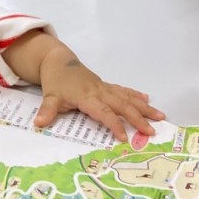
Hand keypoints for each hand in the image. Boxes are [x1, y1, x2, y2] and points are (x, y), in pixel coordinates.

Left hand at [2, 32, 163, 141]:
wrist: (58, 60)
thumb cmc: (56, 80)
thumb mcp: (49, 96)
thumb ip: (47, 110)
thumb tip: (39, 123)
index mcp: (86, 97)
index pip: (103, 112)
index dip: (113, 124)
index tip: (124, 138)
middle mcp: (99, 91)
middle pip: (121, 105)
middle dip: (137, 118)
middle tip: (151, 131)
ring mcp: (104, 87)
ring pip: (127, 97)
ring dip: (143, 107)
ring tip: (160, 116)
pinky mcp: (105, 85)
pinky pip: (123, 90)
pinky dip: (135, 95)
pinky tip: (147, 99)